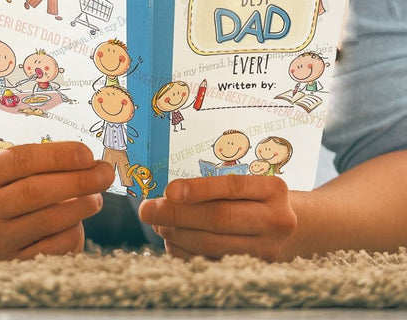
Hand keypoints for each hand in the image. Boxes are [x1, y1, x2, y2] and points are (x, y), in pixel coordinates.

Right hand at [0, 140, 113, 258]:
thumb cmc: (13, 191)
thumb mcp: (16, 172)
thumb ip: (46, 164)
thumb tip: (91, 164)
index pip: (21, 159)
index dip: (57, 156)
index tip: (87, 154)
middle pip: (35, 191)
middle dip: (77, 181)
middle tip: (104, 174)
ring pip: (48, 220)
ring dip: (81, 206)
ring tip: (96, 197)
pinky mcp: (16, 262)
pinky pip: (55, 246)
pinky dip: (73, 231)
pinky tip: (77, 222)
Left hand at [138, 175, 296, 260]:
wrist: (305, 228)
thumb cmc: (263, 198)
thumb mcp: (253, 183)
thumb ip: (218, 185)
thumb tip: (168, 194)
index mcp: (273, 188)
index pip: (232, 186)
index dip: (199, 189)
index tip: (168, 190)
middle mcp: (276, 219)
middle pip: (219, 218)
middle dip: (176, 214)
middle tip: (147, 210)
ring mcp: (269, 249)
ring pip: (214, 244)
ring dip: (178, 234)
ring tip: (156, 223)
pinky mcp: (259, 269)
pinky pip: (214, 262)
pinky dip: (187, 252)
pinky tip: (172, 241)